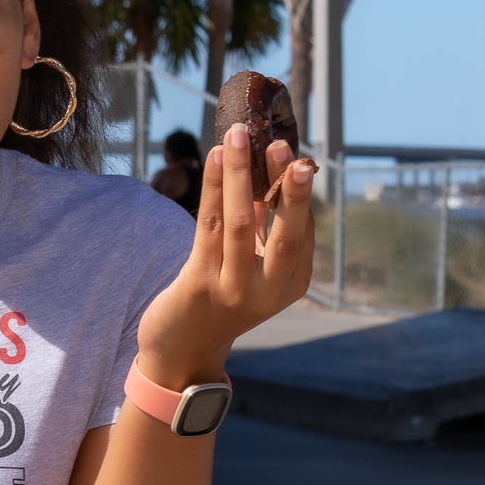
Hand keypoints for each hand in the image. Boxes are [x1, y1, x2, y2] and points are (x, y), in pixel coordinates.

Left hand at [135, 124, 317, 384]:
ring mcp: (234, 289)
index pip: (303, 231)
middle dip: (286, 186)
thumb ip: (263, 231)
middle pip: (286, 230)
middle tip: (282, 145)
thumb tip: (264, 172)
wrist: (181, 348)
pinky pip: (208, 227)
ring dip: (238, 175)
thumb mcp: (251, 267)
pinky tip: (215, 159)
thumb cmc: (219, 297)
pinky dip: (213, 188)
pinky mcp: (200, 284)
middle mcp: (269, 289)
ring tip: (237, 136)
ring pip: (240, 221)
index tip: (296, 156)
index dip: (298, 193)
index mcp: (292, 284)